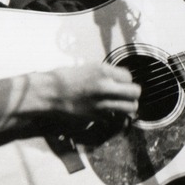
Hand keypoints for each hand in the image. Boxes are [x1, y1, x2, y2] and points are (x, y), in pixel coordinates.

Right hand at [26, 62, 141, 119]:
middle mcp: (105, 86)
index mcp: (103, 71)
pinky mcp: (96, 116)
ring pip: (130, 108)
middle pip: (135, 92)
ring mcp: (102, 102)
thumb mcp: (88, 67)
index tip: (121, 82)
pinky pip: (114, 117)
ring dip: (129, 107)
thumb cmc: (64, 77)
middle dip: (133, 94)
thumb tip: (119, 78)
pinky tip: (108, 112)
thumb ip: (106, 73)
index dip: (126, 80)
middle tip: (128, 95)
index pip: (129, 76)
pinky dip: (114, 116)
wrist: (49, 93)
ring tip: (123, 105)